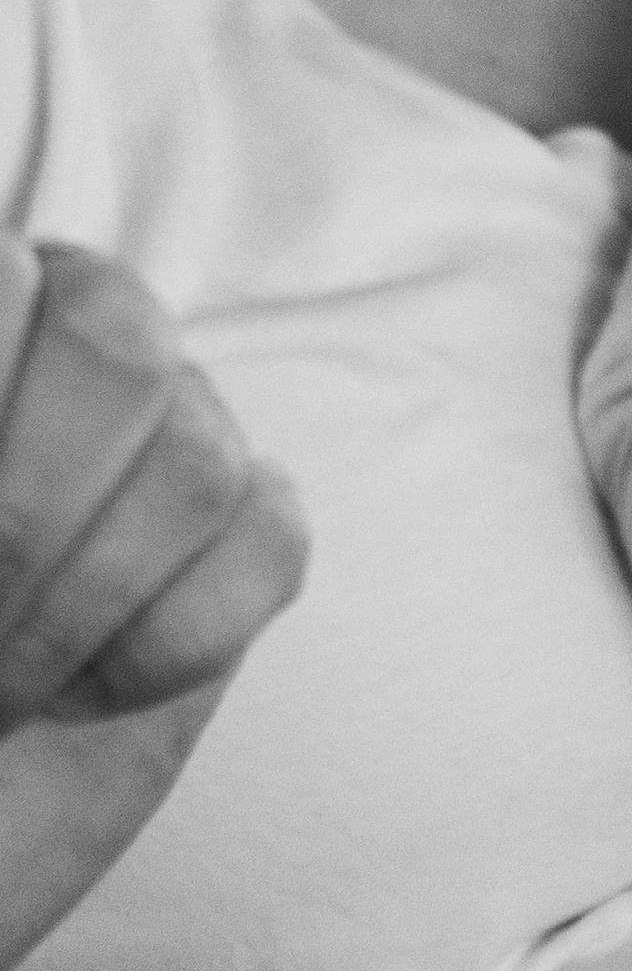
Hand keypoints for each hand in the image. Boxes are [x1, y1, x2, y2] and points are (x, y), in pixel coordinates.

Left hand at [0, 241, 306, 731]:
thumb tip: (12, 520)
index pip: (6, 277)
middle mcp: (66, 338)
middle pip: (121, 346)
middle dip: (25, 519)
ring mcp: (171, 429)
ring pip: (197, 459)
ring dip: (78, 608)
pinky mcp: (243, 536)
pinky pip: (267, 544)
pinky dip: (164, 646)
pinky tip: (78, 693)